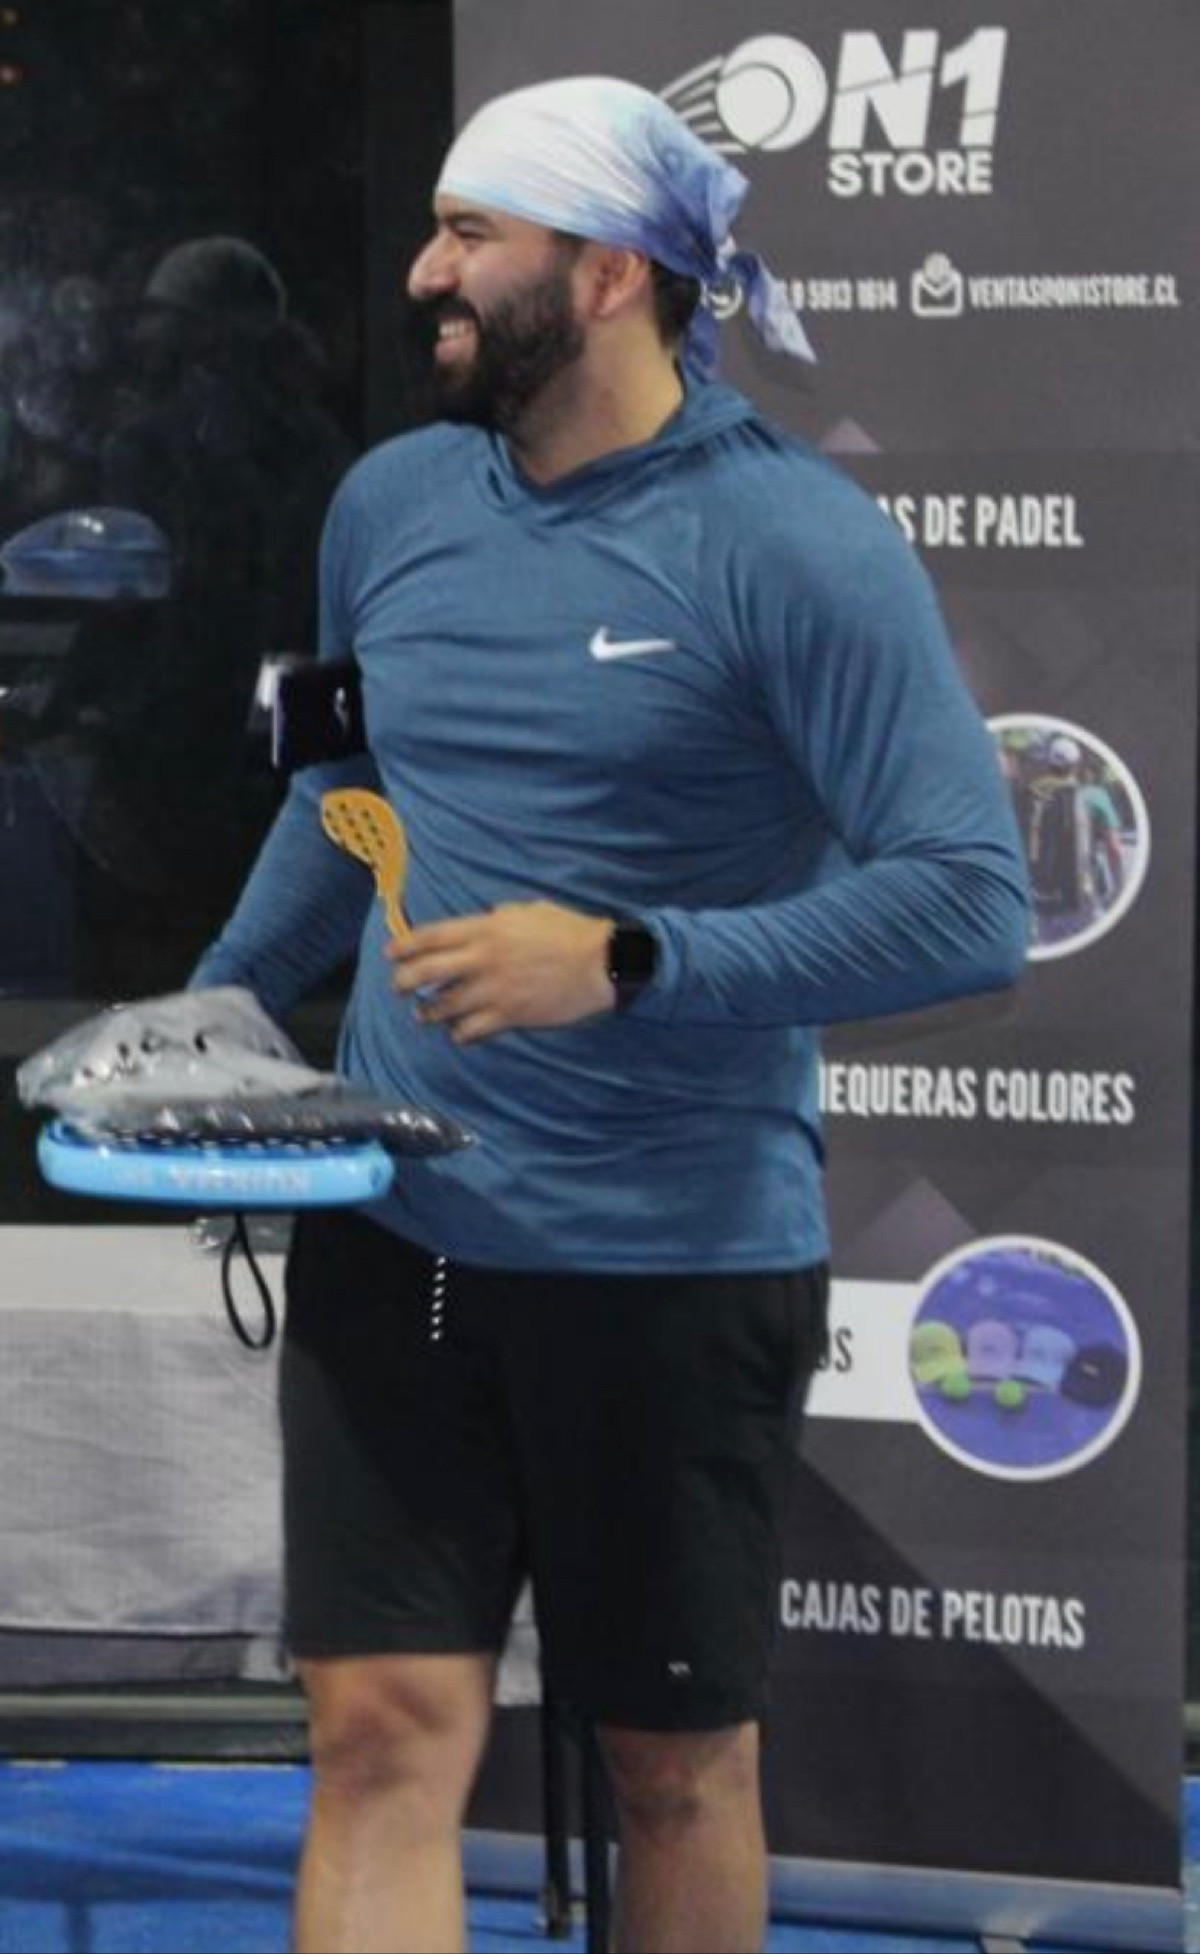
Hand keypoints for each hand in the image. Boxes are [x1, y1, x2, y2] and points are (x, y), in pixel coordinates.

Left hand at [386, 902, 614, 1044]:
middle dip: (404, 982)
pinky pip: (470, 1031)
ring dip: (429, 1012)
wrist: (601, 962)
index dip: (404, 946)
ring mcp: (495, 990)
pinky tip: (461, 1032)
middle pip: (426, 973)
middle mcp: (483, 959)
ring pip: (443, 1007)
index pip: (431, 936)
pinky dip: (460, 1034)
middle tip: (399, 988)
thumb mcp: (529, 911)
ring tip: (426, 1014)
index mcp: (487, 929)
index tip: (391, 954)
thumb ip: (497, 919)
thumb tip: (479, 925)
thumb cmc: (570, 931)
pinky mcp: (510, 1016)